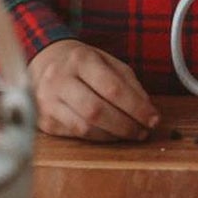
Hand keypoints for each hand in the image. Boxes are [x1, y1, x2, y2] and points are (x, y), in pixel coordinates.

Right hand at [27, 40, 157, 141]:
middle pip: (97, 111)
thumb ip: (129, 84)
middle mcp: (59, 79)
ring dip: (114, 135)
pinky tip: (111, 134)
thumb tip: (147, 111)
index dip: (136, 107)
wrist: (45, 62)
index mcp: (80, 59)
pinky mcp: (44, 121)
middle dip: (126, 125)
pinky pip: (75, 135)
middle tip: (143, 131)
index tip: (154, 119)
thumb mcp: (108, 62)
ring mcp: (47, 101)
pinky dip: (98, 137)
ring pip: (85, 127)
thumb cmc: (83, 64)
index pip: (112, 88)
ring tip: (130, 134)